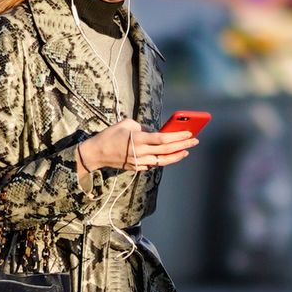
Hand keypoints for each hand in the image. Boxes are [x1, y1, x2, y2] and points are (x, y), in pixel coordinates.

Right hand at [75, 119, 195, 174]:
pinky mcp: (136, 168)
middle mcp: (140, 152)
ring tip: (186, 151)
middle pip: (166, 151)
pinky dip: (163, 160)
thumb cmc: (110, 135)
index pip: (163, 139)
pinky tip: (171, 156)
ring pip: (163, 161)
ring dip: (176, 156)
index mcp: (138, 139)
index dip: (178, 137)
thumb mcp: (126, 124)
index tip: (189, 133)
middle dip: (183, 145)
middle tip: (195, 141)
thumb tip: (154, 132)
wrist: (96, 153)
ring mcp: (139, 162)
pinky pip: (154, 164)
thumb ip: (142, 127)